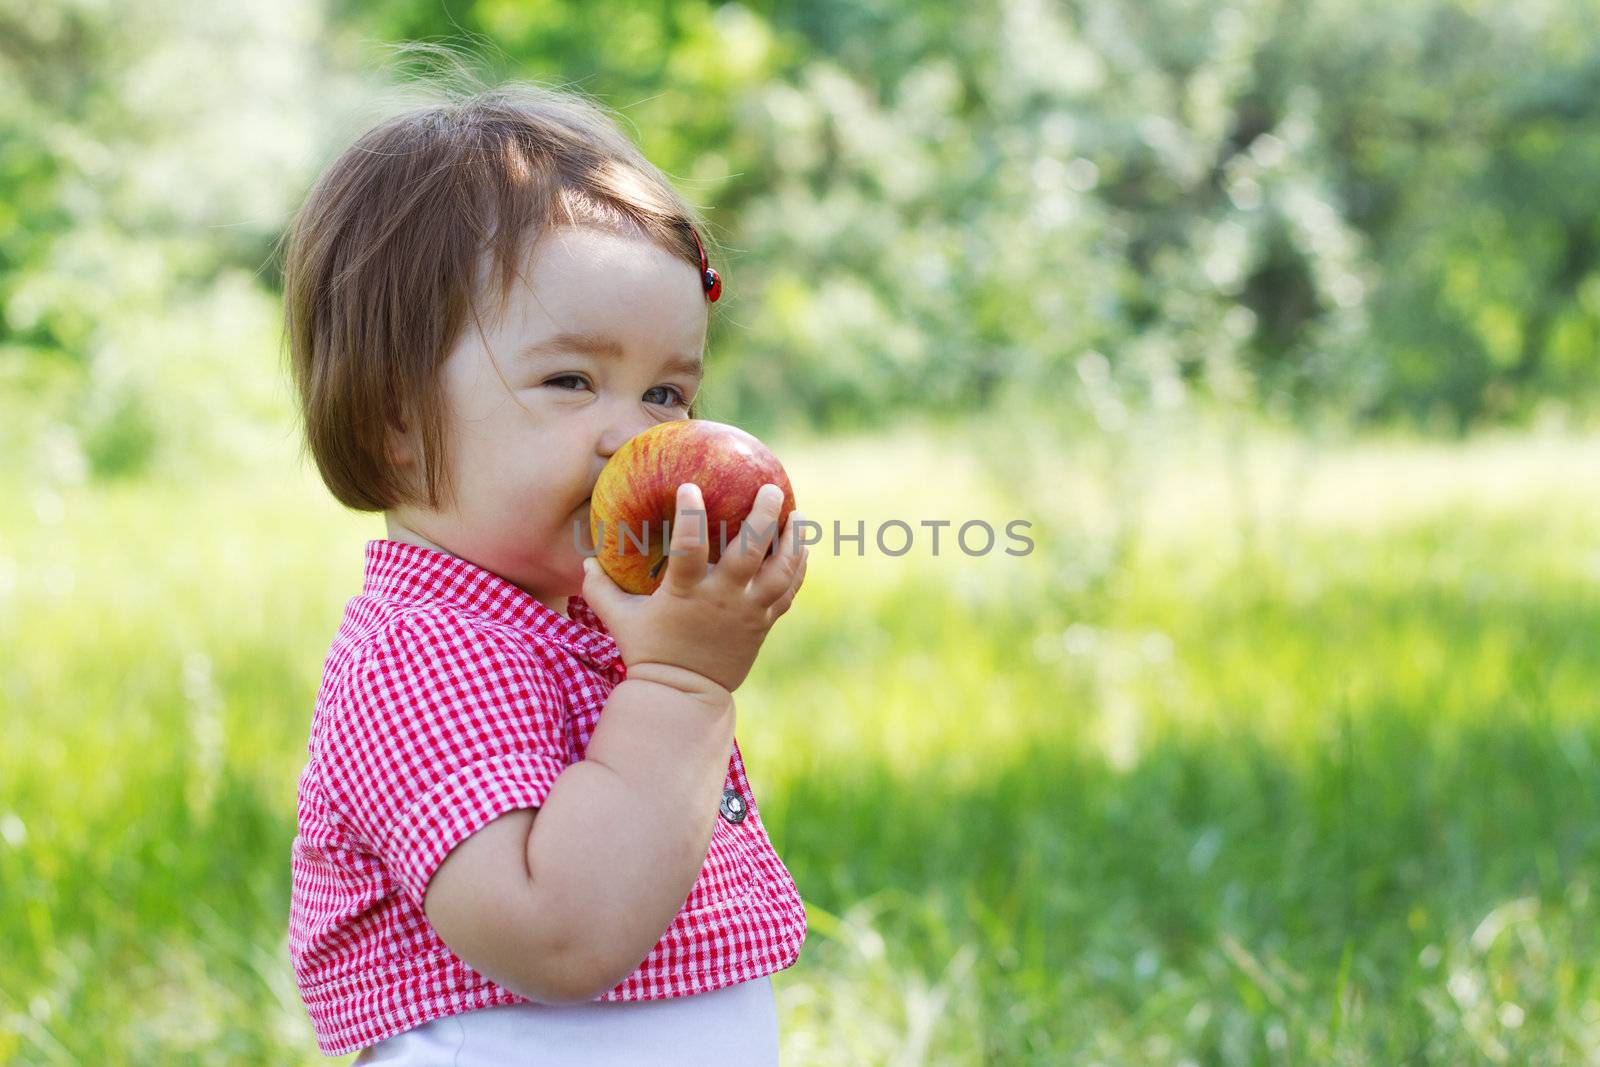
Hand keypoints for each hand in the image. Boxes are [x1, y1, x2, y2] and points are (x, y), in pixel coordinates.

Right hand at [579, 482, 808, 694]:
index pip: (688, 547)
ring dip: (793, 541)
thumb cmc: (648, 651)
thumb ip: (600, 588)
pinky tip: (801, 547)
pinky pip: (787, 592)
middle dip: (763, 517)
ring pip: (780, 572)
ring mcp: (747, 612)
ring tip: (798, 515)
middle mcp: (721, 599)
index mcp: (685, 593)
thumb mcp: (619, 619)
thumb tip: (586, 559)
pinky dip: (797, 568)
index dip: (690, 515)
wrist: (683, 695)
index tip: (691, 486)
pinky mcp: (763, 624)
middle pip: (750, 552)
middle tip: (770, 488)